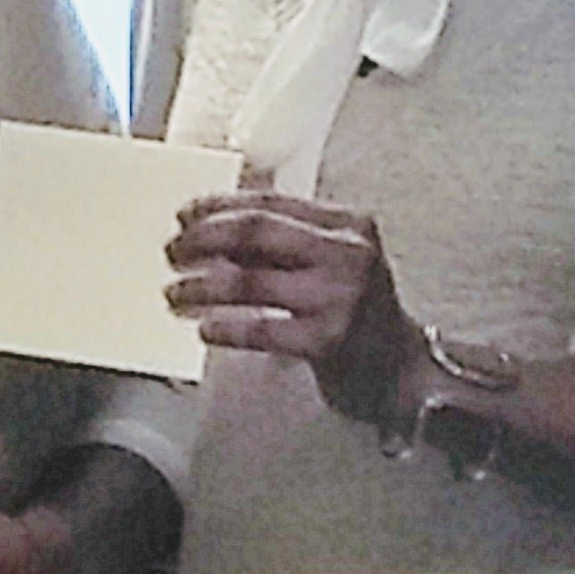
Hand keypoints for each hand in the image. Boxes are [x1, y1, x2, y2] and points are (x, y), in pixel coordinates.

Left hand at [169, 192, 422, 425]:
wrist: (402, 371)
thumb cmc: (359, 317)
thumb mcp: (332, 264)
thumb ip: (283, 245)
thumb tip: (212, 235)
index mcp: (347, 225)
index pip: (270, 203)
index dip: (219, 207)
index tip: (184, 215)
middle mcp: (347, 254)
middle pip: (256, 231)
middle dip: (203, 239)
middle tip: (173, 252)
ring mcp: (339, 297)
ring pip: (249, 280)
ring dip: (201, 286)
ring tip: (175, 293)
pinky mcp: (328, 340)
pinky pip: (261, 328)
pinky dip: (226, 327)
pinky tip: (205, 328)